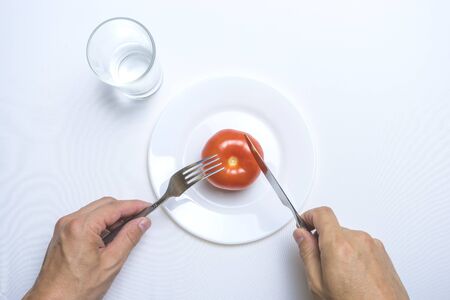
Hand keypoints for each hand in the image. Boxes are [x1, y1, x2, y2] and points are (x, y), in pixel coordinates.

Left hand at [24, 197, 150, 299]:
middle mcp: (69, 223)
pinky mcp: (63, 233)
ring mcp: (64, 227)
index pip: (114, 207)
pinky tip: (111, 232)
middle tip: (140, 217)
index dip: (134, 206)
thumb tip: (140, 223)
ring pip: (95, 209)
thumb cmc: (74, 289)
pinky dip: (101, 221)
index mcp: (81, 227)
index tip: (145, 207)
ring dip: (113, 215)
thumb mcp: (111, 262)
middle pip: (105, 204)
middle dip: (124, 209)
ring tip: (128, 227)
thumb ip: (129, 238)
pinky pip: (86, 217)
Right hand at [293, 207, 408, 299]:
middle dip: (323, 240)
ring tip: (339, 275)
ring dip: (339, 249)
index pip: (322, 214)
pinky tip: (352, 276)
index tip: (303, 223)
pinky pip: (361, 246)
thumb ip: (307, 254)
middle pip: (334, 228)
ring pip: (348, 237)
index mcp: (339, 245)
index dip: (309, 216)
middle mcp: (358, 240)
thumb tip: (302, 236)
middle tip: (318, 262)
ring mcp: (373, 246)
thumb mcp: (319, 284)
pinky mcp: (383, 253)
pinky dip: (353, 255)